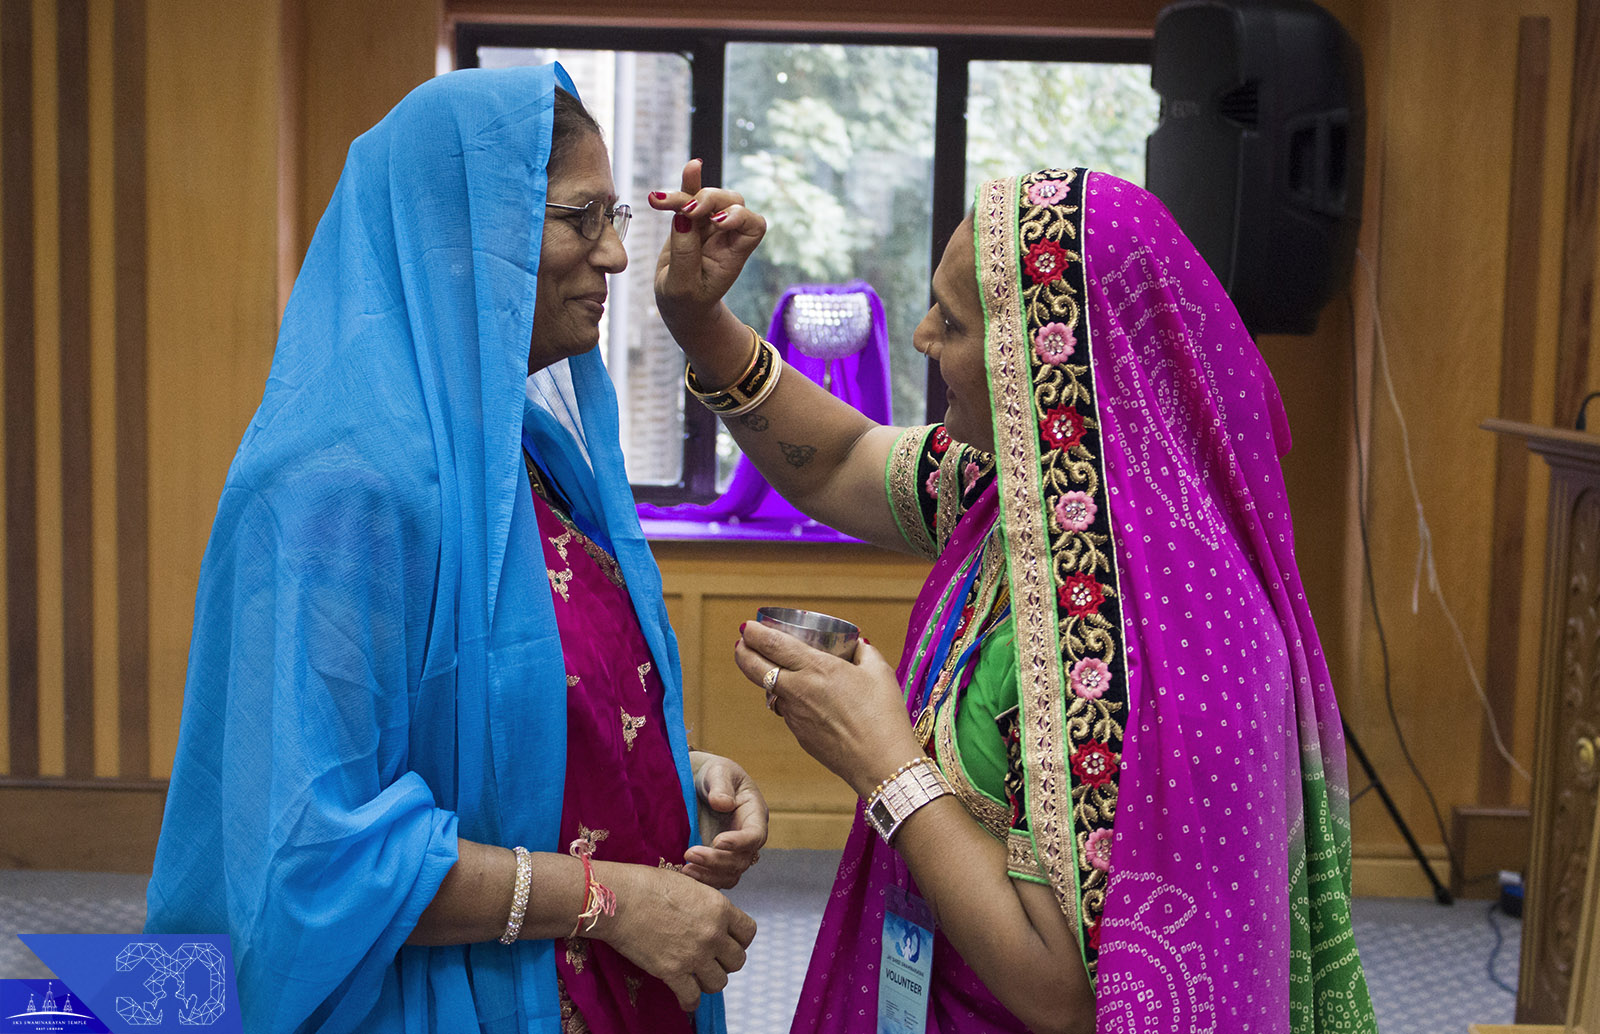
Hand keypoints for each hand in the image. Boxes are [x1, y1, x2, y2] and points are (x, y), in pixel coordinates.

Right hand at [593, 861, 756, 1011]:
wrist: (619, 899)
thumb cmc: (648, 885)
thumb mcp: (689, 885)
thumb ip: (707, 904)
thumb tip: (711, 916)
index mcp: (719, 907)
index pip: (749, 932)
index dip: (739, 939)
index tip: (728, 941)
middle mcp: (712, 933)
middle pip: (738, 960)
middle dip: (725, 961)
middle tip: (711, 959)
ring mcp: (694, 955)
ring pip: (720, 982)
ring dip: (709, 980)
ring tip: (698, 975)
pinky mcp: (672, 972)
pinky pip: (692, 998)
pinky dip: (690, 1000)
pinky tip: (684, 995)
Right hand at [650, 159, 766, 336]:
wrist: (681, 305)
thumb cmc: (688, 302)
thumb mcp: (683, 286)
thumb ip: (684, 253)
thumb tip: (683, 217)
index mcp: (735, 255)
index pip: (754, 226)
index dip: (740, 217)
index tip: (718, 223)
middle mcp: (728, 236)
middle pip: (732, 202)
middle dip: (711, 200)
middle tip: (687, 211)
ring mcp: (710, 225)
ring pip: (707, 196)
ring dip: (686, 194)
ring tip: (659, 201)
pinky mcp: (691, 220)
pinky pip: (691, 194)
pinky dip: (687, 182)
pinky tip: (689, 167)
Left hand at [684, 751, 767, 888]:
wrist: (696, 782)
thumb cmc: (712, 773)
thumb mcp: (718, 771)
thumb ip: (721, 786)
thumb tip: (724, 804)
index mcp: (754, 815)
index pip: (755, 836)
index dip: (739, 842)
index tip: (717, 841)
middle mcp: (747, 838)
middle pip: (741, 860)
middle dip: (717, 860)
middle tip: (690, 854)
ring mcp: (732, 852)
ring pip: (730, 875)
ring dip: (709, 876)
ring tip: (685, 870)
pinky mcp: (716, 861)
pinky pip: (715, 878)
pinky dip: (702, 880)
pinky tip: (682, 874)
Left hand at [735, 622, 922, 797]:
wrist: (880, 763)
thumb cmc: (883, 716)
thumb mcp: (879, 672)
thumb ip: (863, 652)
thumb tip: (856, 644)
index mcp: (816, 668)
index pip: (773, 644)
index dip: (754, 634)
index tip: (748, 627)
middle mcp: (798, 690)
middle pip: (754, 668)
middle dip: (743, 652)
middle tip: (742, 643)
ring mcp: (795, 715)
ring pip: (770, 692)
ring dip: (766, 678)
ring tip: (773, 668)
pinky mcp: (799, 735)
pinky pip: (787, 711)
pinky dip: (788, 700)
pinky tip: (804, 699)